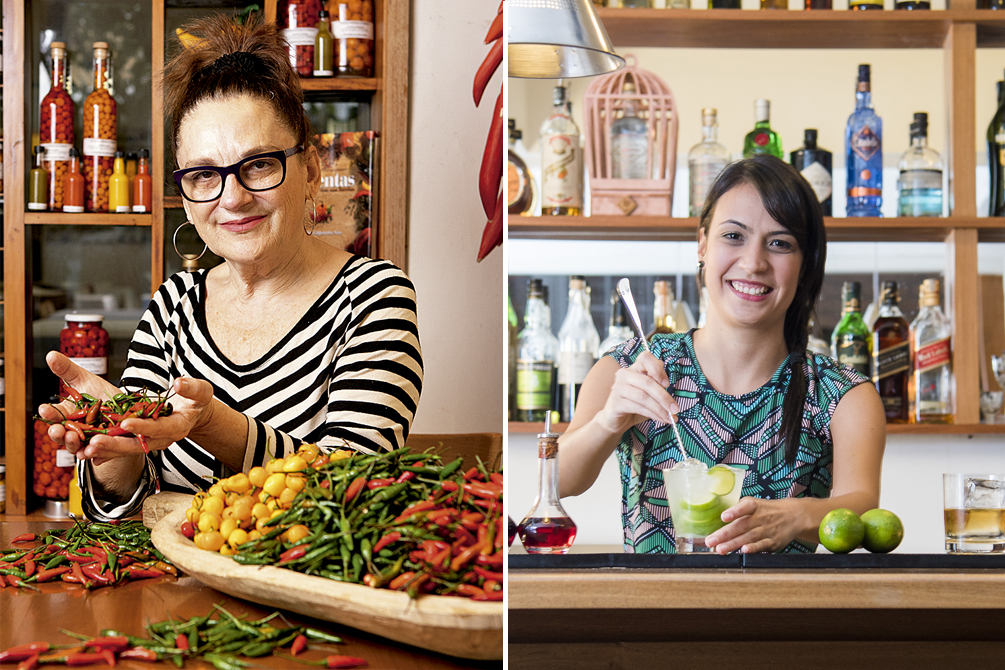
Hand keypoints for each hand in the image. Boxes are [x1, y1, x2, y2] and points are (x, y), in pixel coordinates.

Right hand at [38, 351, 128, 464]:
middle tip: (57, 430)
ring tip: (73, 438)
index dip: (49, 413)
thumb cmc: (102, 395)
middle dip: (57, 433)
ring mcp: (88, 441)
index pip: (54, 414)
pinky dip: (93, 454)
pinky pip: (96, 454)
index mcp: (67, 413)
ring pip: (76, 447)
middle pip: (61, 435)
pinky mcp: (103, 449)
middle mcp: (74, 429)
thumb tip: (50, 355)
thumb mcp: (86, 380)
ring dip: (73, 445)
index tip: (44, 408)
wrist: (129, 409)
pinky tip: (92, 452)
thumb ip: (68, 370)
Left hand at [72, 377, 215, 462]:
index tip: (125, 423)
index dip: (142, 427)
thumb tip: (179, 383)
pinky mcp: (138, 441)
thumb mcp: (201, 391)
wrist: (192, 413)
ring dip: (104, 450)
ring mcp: (148, 442)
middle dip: (115, 445)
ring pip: (124, 449)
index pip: (158, 428)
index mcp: (177, 427)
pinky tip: (86, 452)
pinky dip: (103, 451)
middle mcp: (161, 439)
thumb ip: (193, 388)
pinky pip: (119, 448)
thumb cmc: (196, 401)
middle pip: (136, 445)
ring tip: (84, 449)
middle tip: (94, 443)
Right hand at [593, 351, 679, 435]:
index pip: (645, 358)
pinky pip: (638, 407)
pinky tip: (660, 419)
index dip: (658, 369)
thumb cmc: (635, 402)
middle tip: (675, 409)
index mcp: (634, 367)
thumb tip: (672, 396)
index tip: (667, 384)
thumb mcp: (649, 392)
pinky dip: (652, 414)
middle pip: (647, 382)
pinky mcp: (616, 403)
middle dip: (664, 397)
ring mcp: (618, 388)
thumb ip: (658, 386)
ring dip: (660, 408)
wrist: (615, 417)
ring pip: (643, 397)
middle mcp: (624, 374)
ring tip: (670, 417)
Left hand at [704, 497, 805, 554]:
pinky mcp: (773, 542)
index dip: (734, 512)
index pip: (744, 507)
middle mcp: (760, 517)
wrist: (794, 516)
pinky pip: (762, 545)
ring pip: (748, 538)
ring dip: (733, 544)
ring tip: (720, 549)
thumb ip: (737, 510)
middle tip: (710, 541)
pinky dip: (753, 549)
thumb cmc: (767, 510)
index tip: (723, 517)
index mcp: (754, 505)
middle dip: (724, 535)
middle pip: (741, 526)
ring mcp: (767, 530)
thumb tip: (718, 518)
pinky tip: (744, 551)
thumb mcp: (753, 503)